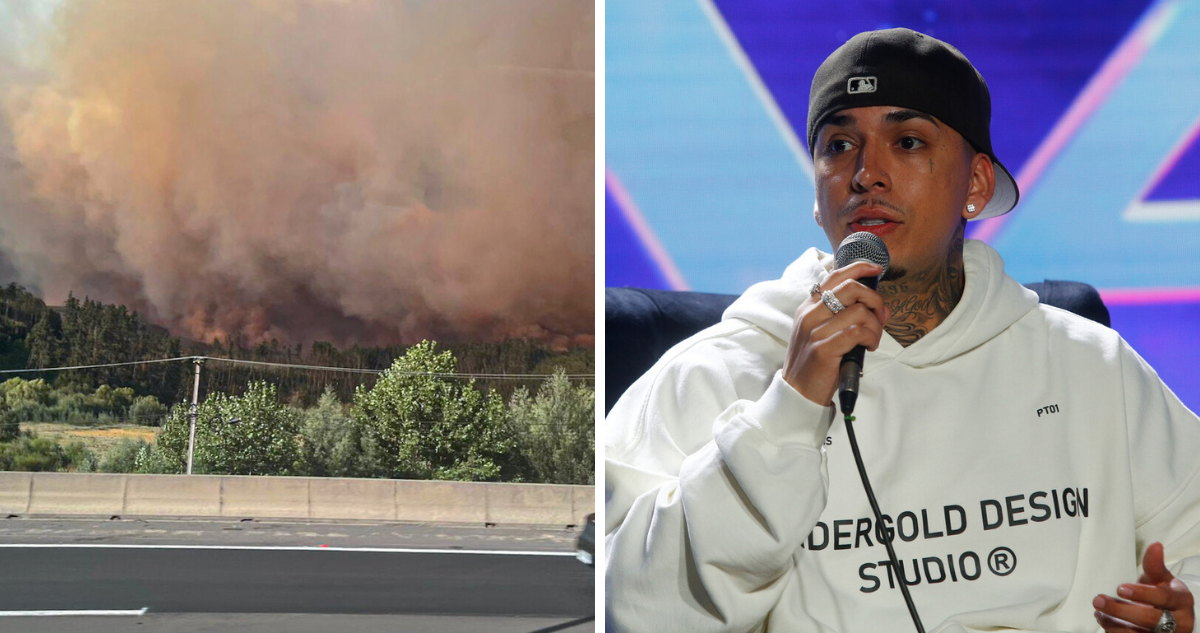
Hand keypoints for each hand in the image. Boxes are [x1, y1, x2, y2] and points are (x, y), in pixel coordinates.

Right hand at [782, 261, 886, 405]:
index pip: (834, 276)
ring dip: (875, 326)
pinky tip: (868, 347)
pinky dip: (871, 338)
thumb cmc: (816, 363)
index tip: (876, 269)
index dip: (858, 268)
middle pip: (851, 288)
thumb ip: (841, 316)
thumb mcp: (820, 332)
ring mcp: (815, 331)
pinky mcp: (823, 349)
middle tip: (881, 316)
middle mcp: (809, 315)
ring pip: (859, 312)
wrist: (798, 392)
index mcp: (808, 307)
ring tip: (872, 340)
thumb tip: (877, 305)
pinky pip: (858, 332)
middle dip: (874, 299)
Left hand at [1095, 542, 1193, 631]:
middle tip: (1098, 600)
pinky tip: (1102, 619)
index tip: (1120, 587)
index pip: (1163, 598)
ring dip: (1113, 623)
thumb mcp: (1160, 579)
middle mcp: (1180, 622)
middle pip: (1150, 619)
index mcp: (1182, 601)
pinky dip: (1114, 630)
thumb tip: (1155, 544)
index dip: (1142, 593)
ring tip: (1098, 610)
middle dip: (1121, 610)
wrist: (1170, 617)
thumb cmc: (1162, 594)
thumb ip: (1154, 565)